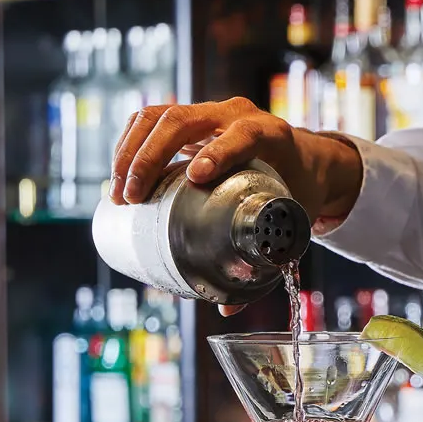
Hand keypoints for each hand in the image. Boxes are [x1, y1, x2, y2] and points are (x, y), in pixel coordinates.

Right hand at [110, 96, 364, 234]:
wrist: (304, 157)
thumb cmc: (298, 187)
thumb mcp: (291, 215)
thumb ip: (263, 258)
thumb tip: (226, 309)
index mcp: (270, 134)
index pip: (243, 135)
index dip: (219, 152)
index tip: (195, 177)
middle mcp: (237, 114)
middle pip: (183, 120)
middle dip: (149, 157)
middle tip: (131, 198)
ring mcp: (210, 112)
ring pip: (160, 116)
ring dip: (130, 152)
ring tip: (118, 195)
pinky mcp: (190, 117)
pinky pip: (150, 118)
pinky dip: (129, 142)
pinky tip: (118, 173)